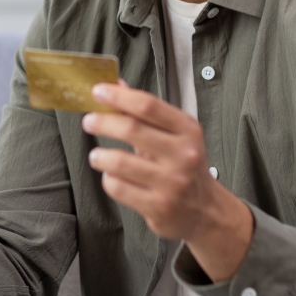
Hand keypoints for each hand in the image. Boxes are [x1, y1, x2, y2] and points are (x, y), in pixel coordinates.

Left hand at [82, 82, 252, 281]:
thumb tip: (115, 85)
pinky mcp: (158, 207)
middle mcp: (183, 155)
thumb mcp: (175, 134)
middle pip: (131, 130)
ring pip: (119, 162)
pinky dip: (108, 179)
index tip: (98, 91)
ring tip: (98, 156)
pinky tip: (113, 177)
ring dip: (100, 156)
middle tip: (89, 121)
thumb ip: (144, 111)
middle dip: (102, 122)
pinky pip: (118, 187)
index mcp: (188, 130)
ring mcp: (171, 183)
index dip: (118, 97)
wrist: (206, 210)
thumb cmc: (185, 166)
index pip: (148, 105)